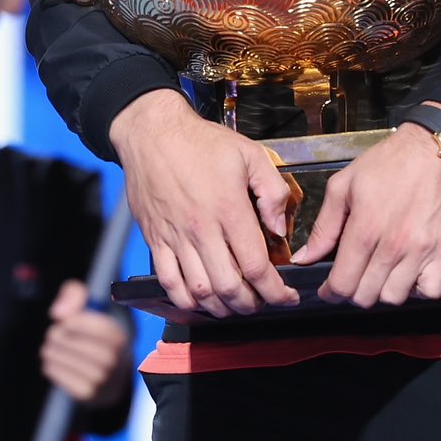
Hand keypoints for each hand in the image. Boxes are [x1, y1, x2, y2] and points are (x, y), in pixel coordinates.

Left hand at [41, 281, 131, 408]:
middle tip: (52, 335)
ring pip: (63, 359)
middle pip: (71, 342)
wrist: (113, 381)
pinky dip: (52, 367)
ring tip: (49, 349)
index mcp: (118, 337)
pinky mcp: (88, 394)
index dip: (70, 321)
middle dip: (56, 336)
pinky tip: (52, 363)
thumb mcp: (95, 312)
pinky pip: (60, 376)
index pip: (86, 324)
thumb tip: (58, 312)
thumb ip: (75, 294)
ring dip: (50, 352)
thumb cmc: (98, 339)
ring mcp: (102, 379)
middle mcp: (113, 359)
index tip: (64, 322)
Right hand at [108, 90, 301, 317]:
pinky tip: (200, 301)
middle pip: (229, 288)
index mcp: (229, 209)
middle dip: (251, 304)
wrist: (153, 133)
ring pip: (200, 292)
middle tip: (263, 302)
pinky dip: (186, 301)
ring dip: (222, 308)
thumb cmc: (202, 142)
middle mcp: (201, 230)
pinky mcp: (155, 240)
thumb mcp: (250, 154)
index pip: (256, 266)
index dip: (276, 290)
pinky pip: (169, 283)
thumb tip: (279, 229)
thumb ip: (273, 191)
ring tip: (236, 304)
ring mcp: (175, 238)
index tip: (287, 296)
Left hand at [290, 122, 440, 306]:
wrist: (435, 148)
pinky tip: (410, 273)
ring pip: (394, 298)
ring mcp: (423, 250)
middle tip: (356, 275)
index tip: (331, 288)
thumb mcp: (344, 185)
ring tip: (382, 272)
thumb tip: (303, 259)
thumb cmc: (388, 163)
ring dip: (383, 290)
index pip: (342, 284)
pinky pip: (430, 292)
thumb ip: (323, 227)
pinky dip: (418, 289)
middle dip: (354, 291)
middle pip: (366, 297)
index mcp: (365, 228)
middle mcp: (394, 244)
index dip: (331, 292)